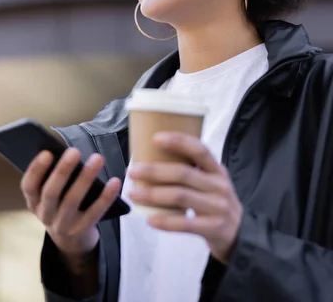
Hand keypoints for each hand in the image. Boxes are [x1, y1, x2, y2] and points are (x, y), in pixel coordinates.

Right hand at [21, 148, 121, 265]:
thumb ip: (55, 177)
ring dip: (85, 178)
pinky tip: (115, 181)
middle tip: (75, 151)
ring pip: (72, 201)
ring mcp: (62, 226)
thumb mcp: (52, 195)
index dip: (36, 170)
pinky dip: (105, 197)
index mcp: (34, 201)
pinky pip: (94, 213)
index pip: (28, 186)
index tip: (47, 152)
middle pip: (51, 193)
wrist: (71, 241)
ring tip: (97, 158)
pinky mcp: (81, 231)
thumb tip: (67, 151)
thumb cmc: (62, 204)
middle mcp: (45, 215)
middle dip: (62, 171)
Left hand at [128, 132, 241, 263]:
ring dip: (153, 194)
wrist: (240, 235)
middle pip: (183, 173)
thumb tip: (152, 157)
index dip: (178, 142)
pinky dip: (165, 221)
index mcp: (218, 170)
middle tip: (133, 171)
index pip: (199, 150)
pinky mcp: (213, 228)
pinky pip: (185, 224)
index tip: (155, 138)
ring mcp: (218, 207)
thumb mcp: (212, 181)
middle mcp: (220, 186)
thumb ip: (192, 170)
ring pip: (180, 196)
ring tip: (134, 194)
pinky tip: (150, 218)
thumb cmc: (216, 202)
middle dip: (155, 171)